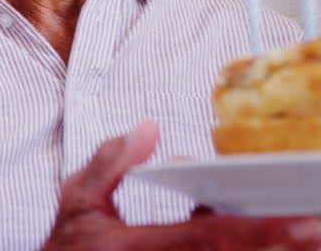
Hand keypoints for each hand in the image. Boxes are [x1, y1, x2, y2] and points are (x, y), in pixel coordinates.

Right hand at [42, 120, 320, 249]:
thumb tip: (149, 128)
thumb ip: (109, 164)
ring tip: (313, 236)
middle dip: (287, 245)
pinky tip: (281, 243)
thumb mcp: (77, 202)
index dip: (260, 230)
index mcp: (139, 248)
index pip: (208, 237)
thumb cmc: (71, 249)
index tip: (301, 221)